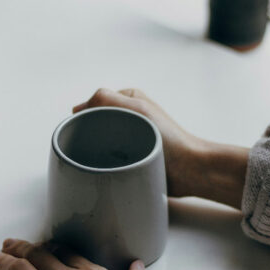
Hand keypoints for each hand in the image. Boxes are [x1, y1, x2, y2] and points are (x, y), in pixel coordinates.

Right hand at [74, 88, 248, 209]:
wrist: (190, 170)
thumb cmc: (169, 139)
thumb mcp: (138, 109)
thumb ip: (107, 99)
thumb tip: (79, 108)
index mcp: (129, 100)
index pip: (94, 103)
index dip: (84, 116)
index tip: (81, 131)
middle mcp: (129, 117)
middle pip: (95, 123)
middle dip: (88, 135)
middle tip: (88, 149)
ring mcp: (130, 138)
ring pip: (100, 142)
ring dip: (96, 151)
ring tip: (98, 161)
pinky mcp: (132, 158)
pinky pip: (110, 159)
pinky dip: (105, 163)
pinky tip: (104, 170)